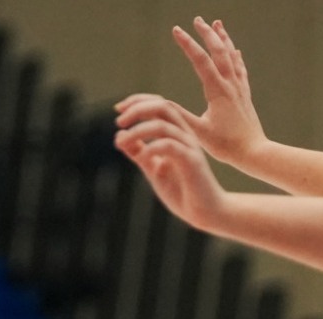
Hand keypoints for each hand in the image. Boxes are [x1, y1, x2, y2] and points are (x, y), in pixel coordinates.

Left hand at [115, 106, 227, 231]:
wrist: (204, 212)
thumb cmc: (181, 191)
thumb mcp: (154, 169)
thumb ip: (139, 153)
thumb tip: (119, 136)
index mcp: (177, 134)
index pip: (160, 105)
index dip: (138, 102)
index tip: (117, 110)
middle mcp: (185, 135)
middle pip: (164, 107)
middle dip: (138, 109)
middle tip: (119, 121)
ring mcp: (190, 147)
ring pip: (164, 125)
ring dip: (139, 130)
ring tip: (122, 141)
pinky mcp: (192, 162)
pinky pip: (171, 146)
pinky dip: (152, 147)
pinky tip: (141, 156)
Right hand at [116, 18, 265, 164]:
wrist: (254, 153)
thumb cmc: (226, 146)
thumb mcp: (197, 132)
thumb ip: (179, 116)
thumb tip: (160, 103)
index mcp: (218, 91)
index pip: (201, 60)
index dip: (188, 43)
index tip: (176, 29)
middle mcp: (231, 85)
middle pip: (219, 52)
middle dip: (207, 34)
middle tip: (197, 20)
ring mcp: (239, 89)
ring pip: (232, 57)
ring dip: (223, 39)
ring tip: (217, 24)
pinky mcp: (245, 96)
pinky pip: (240, 70)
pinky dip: (236, 57)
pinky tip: (236, 51)